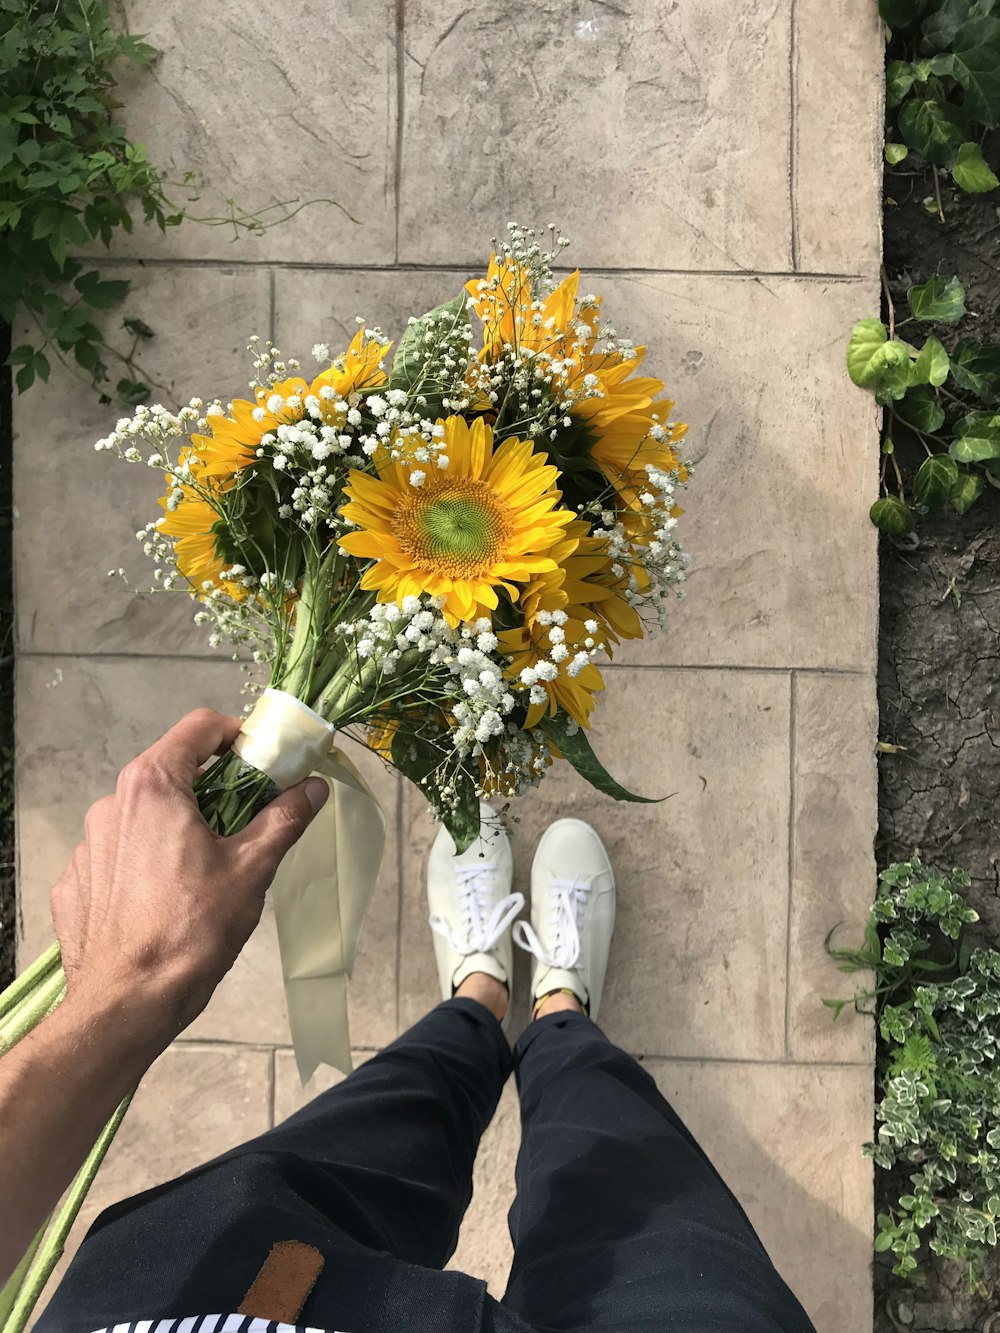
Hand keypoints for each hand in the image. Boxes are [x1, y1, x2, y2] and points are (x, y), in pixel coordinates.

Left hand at [50, 707, 328, 1047]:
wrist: (127, 1002)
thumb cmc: (192, 929)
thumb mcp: (252, 869)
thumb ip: (283, 819)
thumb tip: (312, 788)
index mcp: (153, 785)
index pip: (199, 727)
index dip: (238, 736)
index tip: (264, 764)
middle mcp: (112, 802)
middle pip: (171, 771)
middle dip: (214, 789)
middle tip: (246, 823)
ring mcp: (88, 843)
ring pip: (144, 816)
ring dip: (178, 827)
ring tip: (206, 871)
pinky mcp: (76, 882)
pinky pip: (120, 856)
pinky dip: (147, 864)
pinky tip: (166, 901)